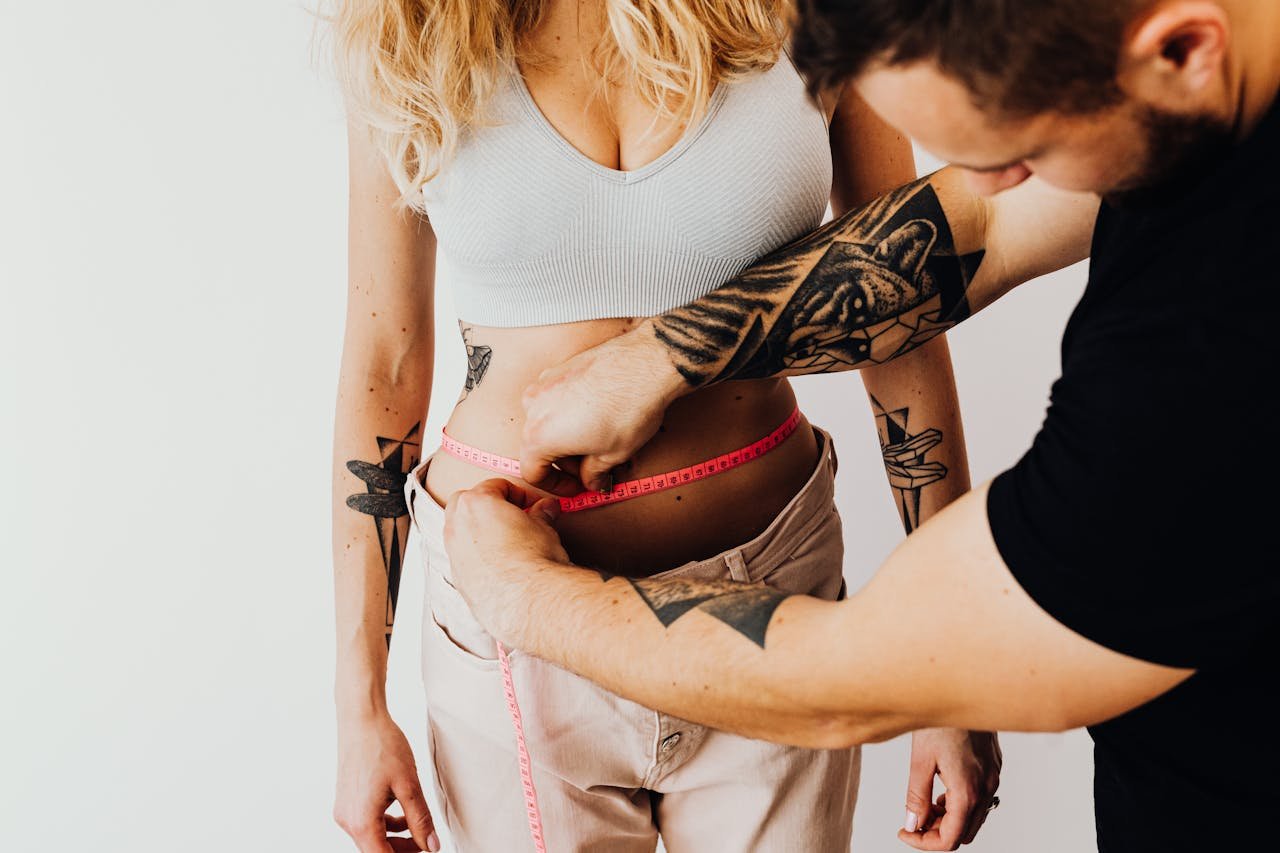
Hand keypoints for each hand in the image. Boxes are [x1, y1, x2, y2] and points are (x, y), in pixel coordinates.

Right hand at [334, 711, 439, 852]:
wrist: (361, 719)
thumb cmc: (383, 746)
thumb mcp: (409, 785)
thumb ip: (420, 819)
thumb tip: (432, 846)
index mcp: (362, 822)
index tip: (424, 851)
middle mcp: (348, 820)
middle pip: (375, 850)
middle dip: (402, 850)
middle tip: (427, 842)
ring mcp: (344, 810)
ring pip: (371, 837)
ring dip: (395, 837)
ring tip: (418, 826)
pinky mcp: (346, 799)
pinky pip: (366, 822)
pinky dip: (384, 823)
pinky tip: (401, 811)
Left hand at [442, 478, 569, 644]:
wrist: (525, 599)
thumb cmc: (533, 559)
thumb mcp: (544, 528)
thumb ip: (542, 514)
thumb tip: (547, 509)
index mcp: (476, 503)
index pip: (495, 486)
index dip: (518, 493)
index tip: (532, 505)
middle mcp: (457, 525)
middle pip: (465, 502)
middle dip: (487, 505)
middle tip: (512, 516)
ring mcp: (453, 552)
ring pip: (459, 530)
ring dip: (477, 529)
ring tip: (505, 540)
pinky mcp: (457, 577)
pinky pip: (462, 557)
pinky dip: (476, 554)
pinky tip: (499, 565)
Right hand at [520, 322, 687, 493]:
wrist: (647, 364)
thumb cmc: (628, 407)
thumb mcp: (612, 455)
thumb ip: (593, 474)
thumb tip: (592, 481)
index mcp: (538, 436)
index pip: (533, 473)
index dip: (556, 486)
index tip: (574, 486)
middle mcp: (533, 407)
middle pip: (538, 446)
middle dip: (565, 461)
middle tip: (592, 467)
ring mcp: (544, 383)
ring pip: (548, 421)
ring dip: (568, 437)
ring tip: (599, 441)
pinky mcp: (559, 368)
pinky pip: (557, 399)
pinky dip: (571, 413)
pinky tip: (597, 418)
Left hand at [898, 729, 1001, 849]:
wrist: (967, 688)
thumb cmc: (942, 719)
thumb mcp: (920, 760)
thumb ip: (917, 797)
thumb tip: (912, 824)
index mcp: (967, 791)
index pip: (950, 839)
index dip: (924, 843)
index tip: (904, 833)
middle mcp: (986, 787)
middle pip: (963, 832)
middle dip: (937, 832)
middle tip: (912, 819)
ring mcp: (993, 777)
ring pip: (974, 816)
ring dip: (949, 818)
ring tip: (924, 802)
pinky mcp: (994, 765)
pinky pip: (980, 797)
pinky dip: (960, 802)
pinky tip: (941, 787)